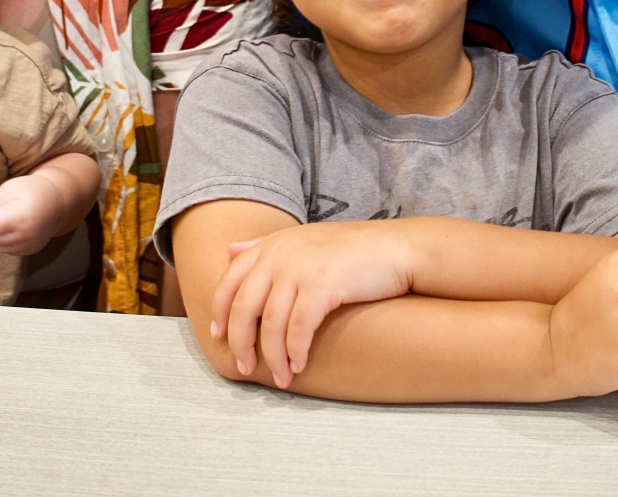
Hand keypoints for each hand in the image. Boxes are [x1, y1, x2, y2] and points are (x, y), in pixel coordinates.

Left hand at [0, 174, 68, 256]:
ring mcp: (29, 245)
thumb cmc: (31, 189)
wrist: (57, 200)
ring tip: (0, 218)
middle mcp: (26, 235)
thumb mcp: (8, 190)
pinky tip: (9, 227)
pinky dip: (2, 240)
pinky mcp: (30, 251)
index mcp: (20, 217)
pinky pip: (7, 249)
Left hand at [212, 221, 418, 387]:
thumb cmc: (353, 249)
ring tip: (280, 377)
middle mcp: (280, 254)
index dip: (220, 312)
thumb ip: (265, 246)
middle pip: (243, 306)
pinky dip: (295, 351)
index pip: (230, 280)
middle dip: (241, 341)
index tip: (219, 338)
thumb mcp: (303, 240)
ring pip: (270, 323)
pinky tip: (299, 366)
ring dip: (272, 356)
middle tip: (246, 367)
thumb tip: (229, 249)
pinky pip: (298, 329)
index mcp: (272, 244)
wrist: (397, 248)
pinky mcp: (322, 285)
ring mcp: (300, 268)